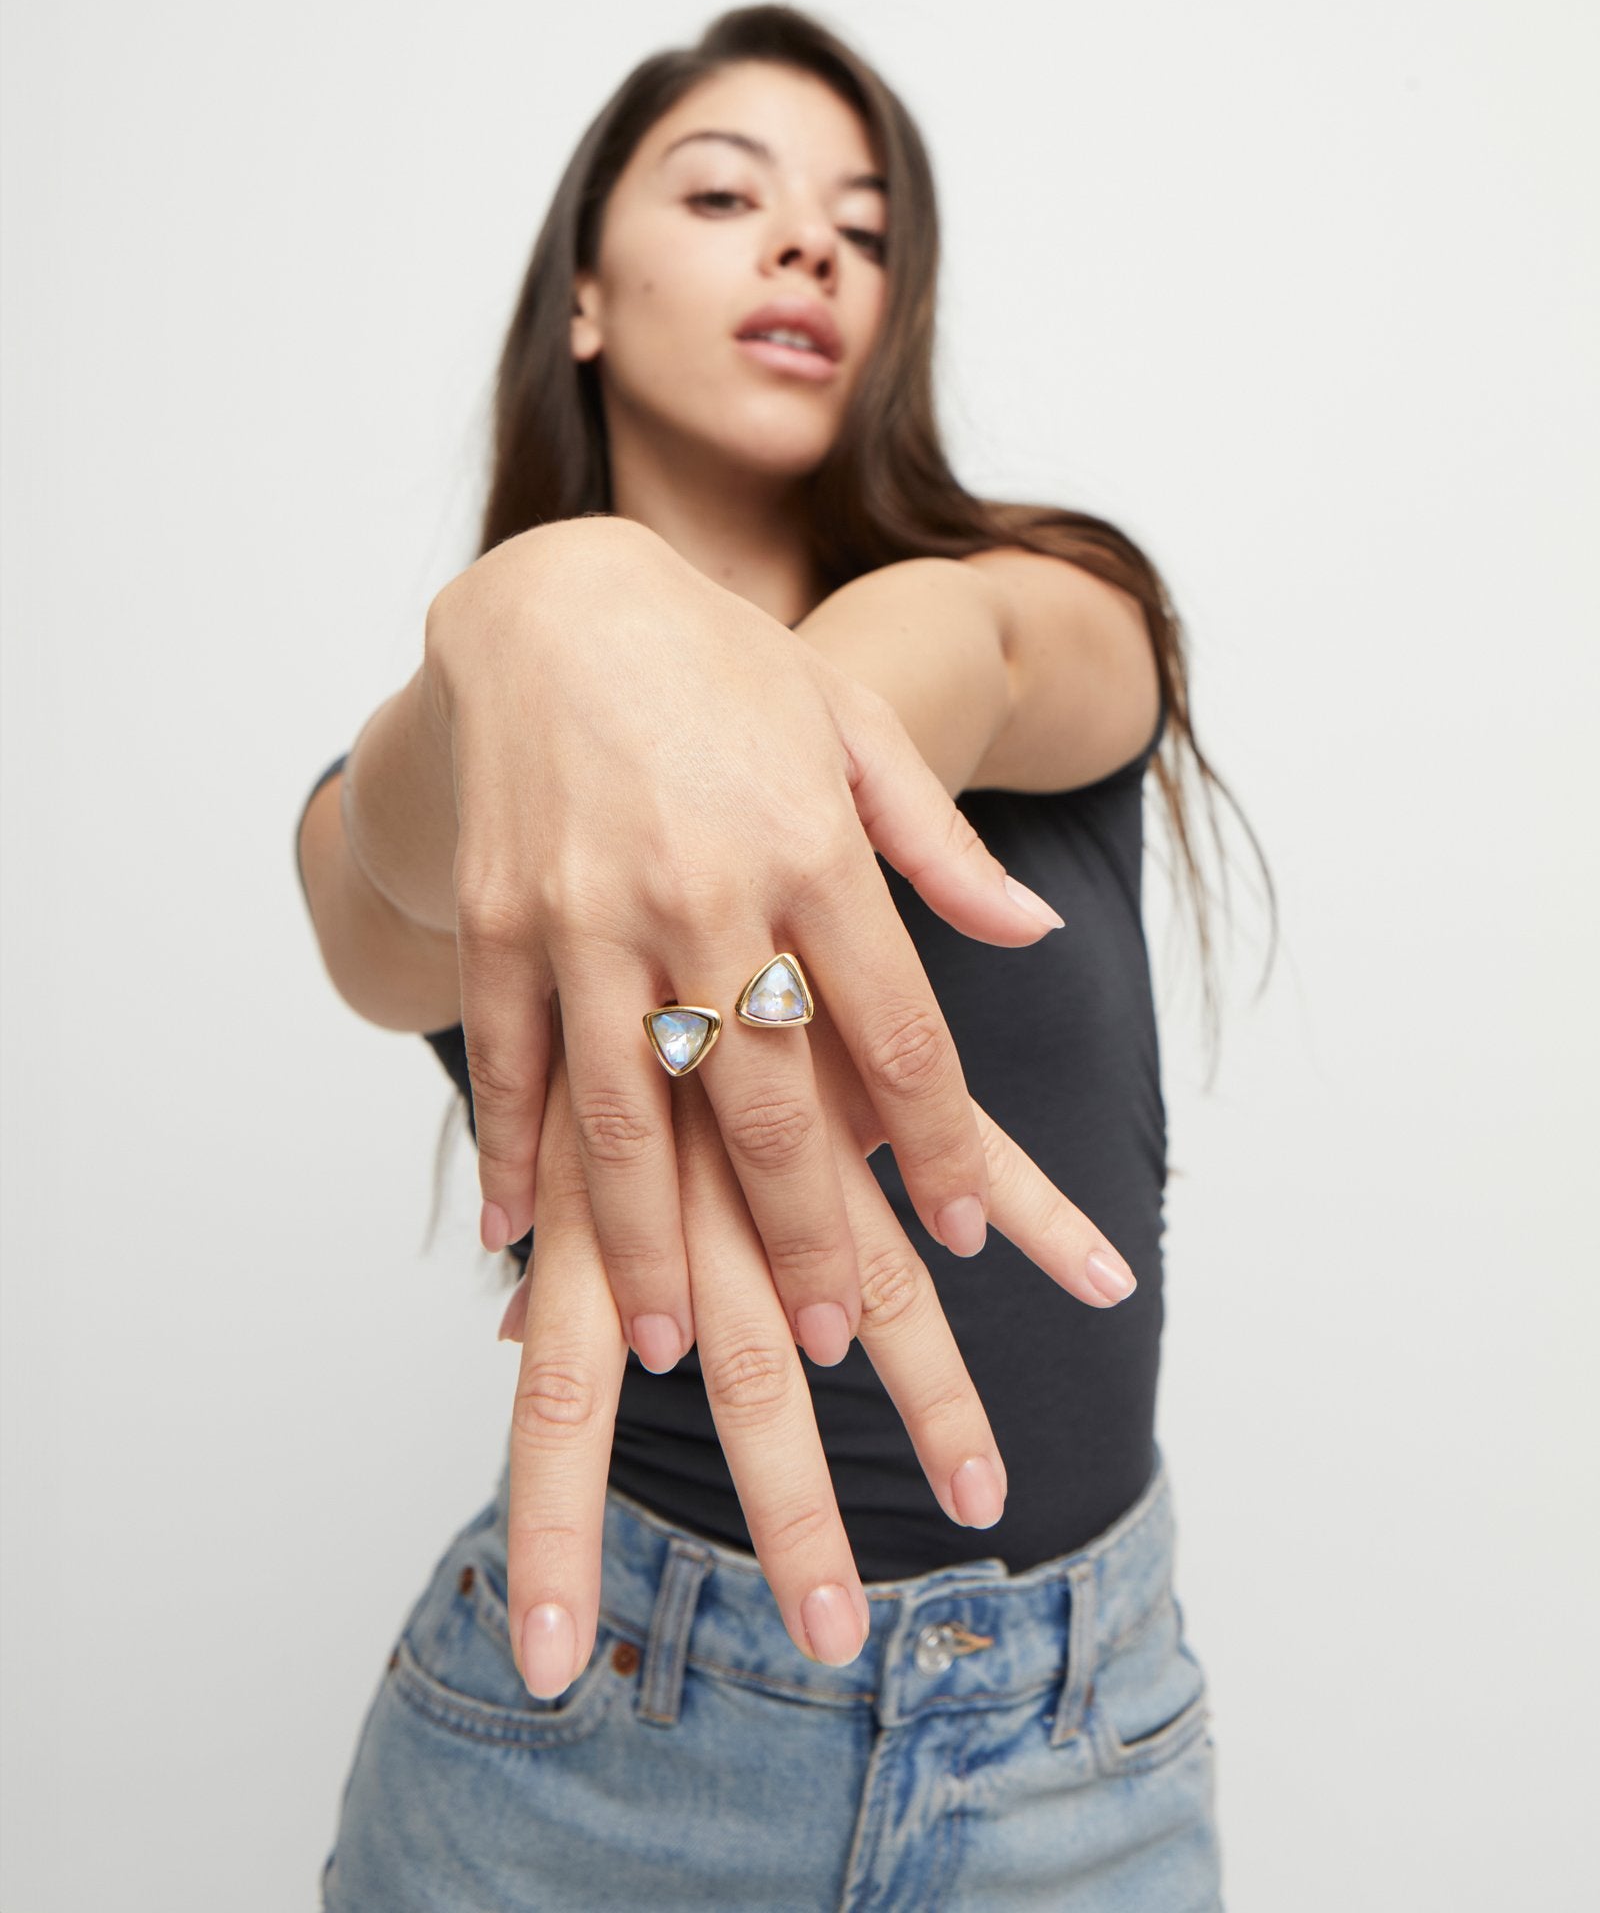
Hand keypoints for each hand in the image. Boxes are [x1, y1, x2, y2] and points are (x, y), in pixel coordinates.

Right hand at [424, 519, 1067, 1375]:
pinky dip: (512, 1159)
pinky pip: (510, 1063)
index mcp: (815, 850)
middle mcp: (706, 891)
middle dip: (806, 1238)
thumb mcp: (855, 732)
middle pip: (769, 1107)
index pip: (900, 1037)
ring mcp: (589, 911)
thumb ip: (942, 850)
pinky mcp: (499, 918)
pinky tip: (517, 1240)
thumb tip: (1035, 939)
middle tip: (829, 1338)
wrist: (557, 597)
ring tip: (676, 1345)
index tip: (962, 1234)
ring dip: (652, 1244)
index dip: (938, 1148)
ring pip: (627, 1117)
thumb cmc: (725, 667)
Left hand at [494, 984, 1137, 1697]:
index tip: (551, 1667)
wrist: (639, 772)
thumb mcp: (549, 1094)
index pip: (555, 1396)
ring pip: (874, 1290)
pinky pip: (964, 1149)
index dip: (549, 1527)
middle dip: (780, 1516)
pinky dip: (1031, 1214)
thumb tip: (500, 1317)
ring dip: (929, 1400)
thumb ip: (553, 1210)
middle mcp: (697, 1185)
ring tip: (984, 1503)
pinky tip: (1099, 1283)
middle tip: (829, 1644)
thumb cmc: (579, 934)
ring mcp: (791, 1128)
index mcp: (597, 1205)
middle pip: (742, 1381)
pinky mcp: (863, 1062)